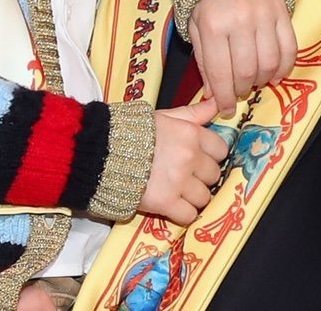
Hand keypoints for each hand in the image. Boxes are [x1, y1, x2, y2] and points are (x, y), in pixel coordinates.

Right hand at [140, 98, 226, 225]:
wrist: (100, 151)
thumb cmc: (129, 131)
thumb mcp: (163, 116)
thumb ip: (193, 113)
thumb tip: (216, 104)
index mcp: (191, 134)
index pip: (221, 150)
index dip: (210, 155)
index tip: (198, 159)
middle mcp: (190, 158)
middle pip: (213, 175)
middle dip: (201, 176)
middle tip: (183, 175)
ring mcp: (179, 182)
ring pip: (204, 197)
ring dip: (192, 197)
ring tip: (175, 191)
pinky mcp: (166, 202)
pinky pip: (189, 215)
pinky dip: (182, 214)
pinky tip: (171, 205)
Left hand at [187, 0, 296, 116]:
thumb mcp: (195, 26)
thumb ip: (203, 60)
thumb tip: (212, 93)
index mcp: (213, 25)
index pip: (220, 72)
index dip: (223, 97)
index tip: (225, 109)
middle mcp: (240, 21)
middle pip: (246, 71)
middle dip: (241, 90)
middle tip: (238, 93)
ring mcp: (264, 16)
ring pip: (270, 63)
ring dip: (262, 80)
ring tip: (254, 82)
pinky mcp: (283, 12)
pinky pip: (290, 48)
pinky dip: (285, 67)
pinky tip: (275, 74)